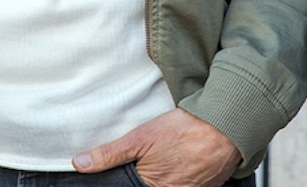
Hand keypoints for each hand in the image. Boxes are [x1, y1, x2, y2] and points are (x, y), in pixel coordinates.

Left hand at [73, 108, 239, 186]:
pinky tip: (186, 160)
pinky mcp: (209, 186)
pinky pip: (191, 184)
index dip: (135, 178)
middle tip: (159, 157)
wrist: (225, 125)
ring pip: (173, 185)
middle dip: (152, 175)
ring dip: (169, 176)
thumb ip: (110, 154)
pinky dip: (186, 175)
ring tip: (172, 156)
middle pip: (154, 185)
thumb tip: (81, 164)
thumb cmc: (185, 130)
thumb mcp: (141, 138)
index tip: (141, 167)